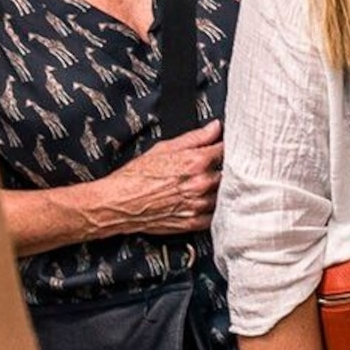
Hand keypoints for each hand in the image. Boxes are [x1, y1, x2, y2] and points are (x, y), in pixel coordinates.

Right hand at [100, 121, 222, 235]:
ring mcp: (199, 205)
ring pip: (226, 195)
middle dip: (229, 169)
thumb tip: (215, 127)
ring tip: (217, 184)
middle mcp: (201, 184)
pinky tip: (212, 202)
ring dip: (225, 189)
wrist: (118, 203)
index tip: (230, 147)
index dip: (230, 147)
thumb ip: (195, 138)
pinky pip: (217, 215)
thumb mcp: (164, 148)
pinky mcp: (194, 222)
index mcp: (196, 162)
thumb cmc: (136, 176)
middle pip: (231, 174)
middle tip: (225, 167)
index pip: (228, 150)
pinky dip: (218, 209)